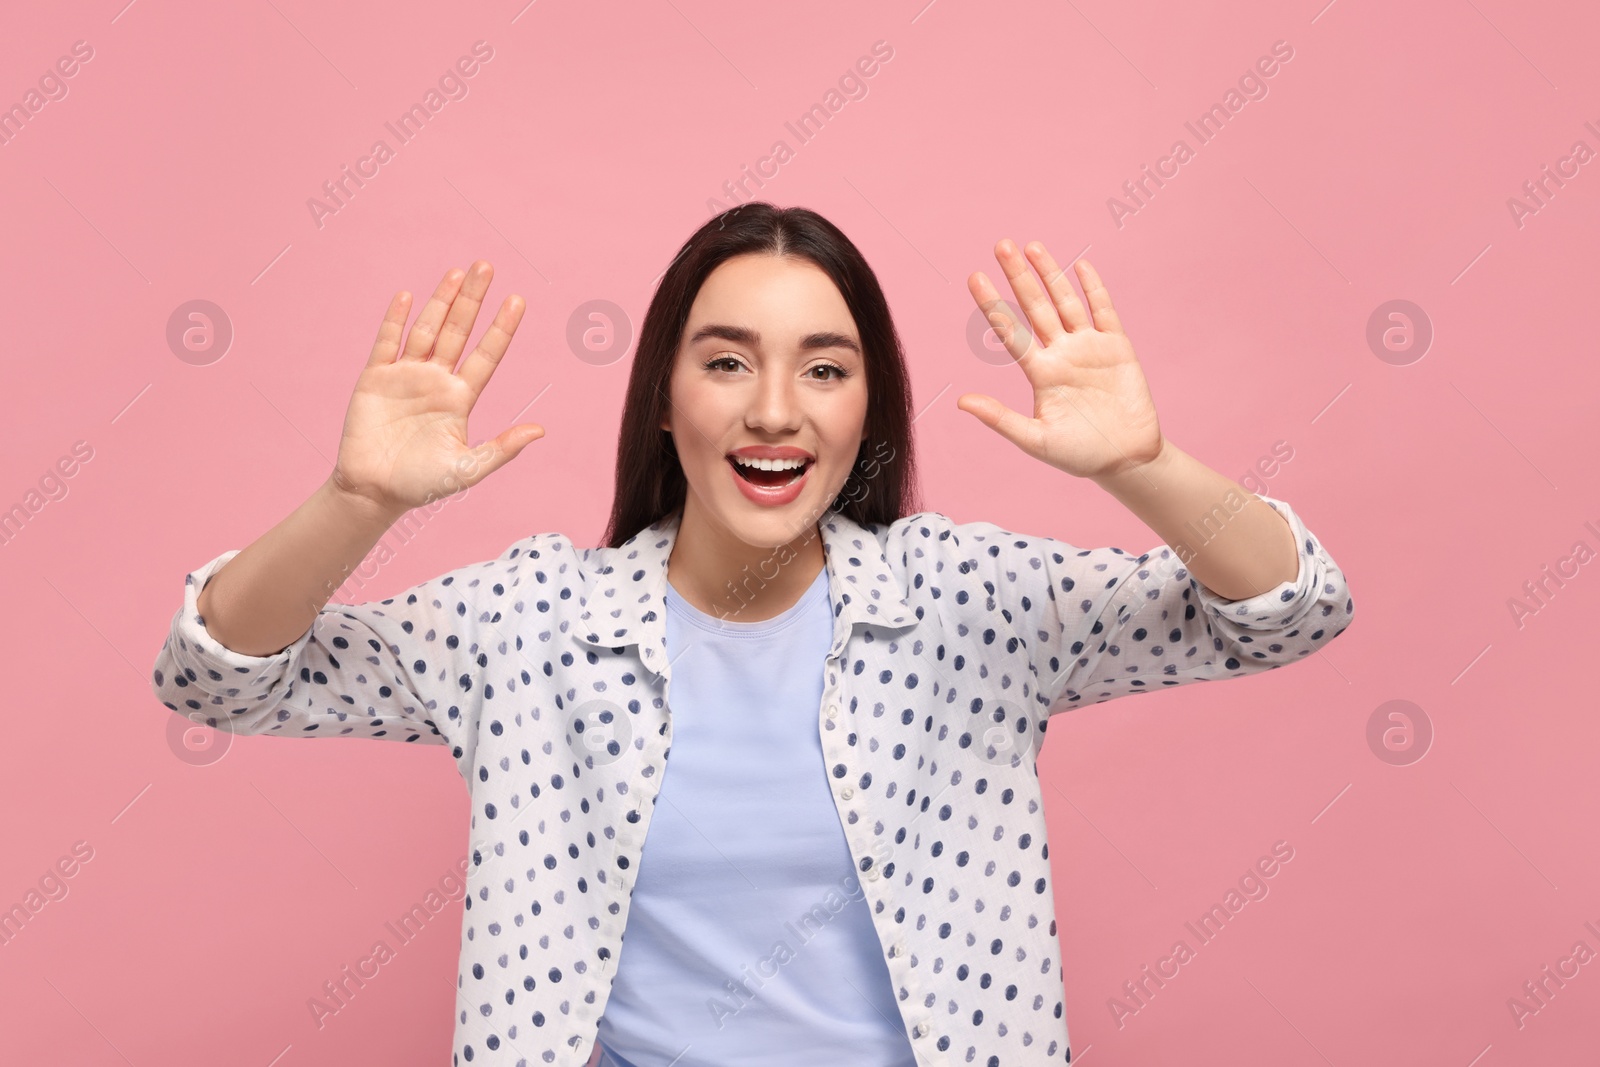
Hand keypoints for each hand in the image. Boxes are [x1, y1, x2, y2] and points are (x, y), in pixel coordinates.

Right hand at [328, 260, 542, 516]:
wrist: (374, 492)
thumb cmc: (422, 484)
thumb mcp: (468, 469)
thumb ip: (502, 449)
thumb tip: (540, 431)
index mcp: (461, 397)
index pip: (487, 355)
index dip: (501, 328)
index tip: (517, 300)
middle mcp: (436, 380)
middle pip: (459, 331)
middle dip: (472, 300)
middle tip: (486, 266)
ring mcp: (405, 376)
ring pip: (426, 329)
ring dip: (440, 301)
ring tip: (457, 272)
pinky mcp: (375, 379)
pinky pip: (387, 343)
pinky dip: (396, 320)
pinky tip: (407, 296)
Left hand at [957, 240, 1164, 481]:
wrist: (1126, 460)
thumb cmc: (1079, 455)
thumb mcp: (1036, 440)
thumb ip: (1000, 419)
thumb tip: (961, 401)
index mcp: (1040, 373)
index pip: (1010, 331)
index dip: (993, 304)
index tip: (975, 277)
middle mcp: (1061, 354)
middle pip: (1035, 307)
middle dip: (1018, 276)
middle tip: (1000, 245)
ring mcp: (1089, 347)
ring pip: (1066, 302)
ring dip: (1050, 274)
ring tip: (1032, 246)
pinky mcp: (1117, 347)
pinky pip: (1104, 311)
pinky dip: (1094, 289)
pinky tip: (1081, 266)